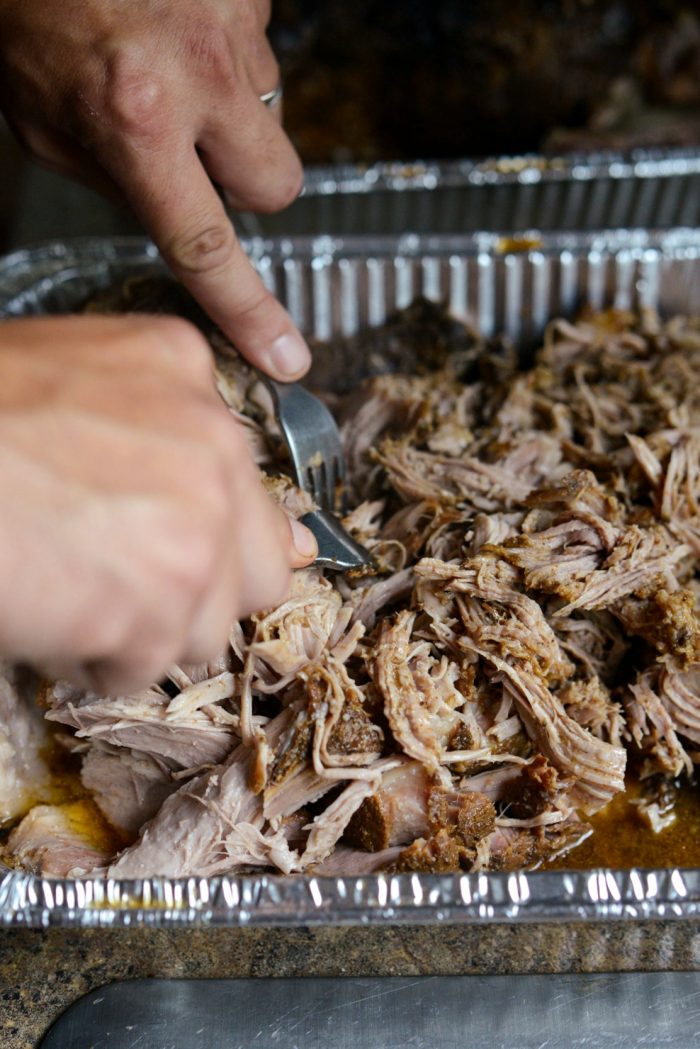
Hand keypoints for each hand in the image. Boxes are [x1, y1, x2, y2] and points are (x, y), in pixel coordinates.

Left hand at [0, 0, 310, 380]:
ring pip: (272, 118)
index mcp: (135, 118)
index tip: (284, 355)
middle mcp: (199, 73)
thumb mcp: (42, 122)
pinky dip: (226, 57)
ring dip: (231, 114)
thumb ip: (114, 181)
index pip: (208, 246)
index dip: (248, 312)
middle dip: (245, 185)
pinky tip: (177, 30)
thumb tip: (172, 212)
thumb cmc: (27, 9)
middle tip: (197, 157)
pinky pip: (262, 53)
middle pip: (277, 185)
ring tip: (169, 68)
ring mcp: (235, 25)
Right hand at [0, 315, 316, 692]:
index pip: (247, 478)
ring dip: (141, 629)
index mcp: (182, 369)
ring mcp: (196, 525)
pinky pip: (144, 666)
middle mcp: (212, 442)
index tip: (184, 545)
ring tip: (69, 591)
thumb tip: (269, 526)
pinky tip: (47, 613)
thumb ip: (158, 429)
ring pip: (207, 627)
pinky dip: (94, 660)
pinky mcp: (161, 603)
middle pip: (260, 565)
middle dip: (203, 588)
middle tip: (130, 583)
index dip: (214, 529)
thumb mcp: (65, 380)